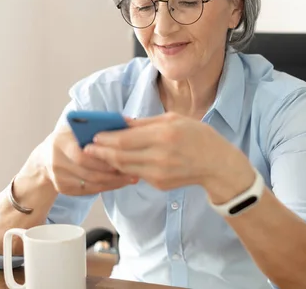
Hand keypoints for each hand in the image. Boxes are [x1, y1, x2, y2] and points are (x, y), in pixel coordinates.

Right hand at [35, 123, 137, 195]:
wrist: (44, 158)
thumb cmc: (68, 139)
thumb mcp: (76, 128)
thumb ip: (96, 126)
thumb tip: (127, 121)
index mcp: (61, 142)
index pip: (82, 154)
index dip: (103, 159)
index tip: (122, 158)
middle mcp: (57, 161)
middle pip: (88, 172)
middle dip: (112, 173)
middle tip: (132, 171)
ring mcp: (59, 177)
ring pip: (91, 183)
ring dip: (113, 182)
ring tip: (130, 178)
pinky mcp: (63, 188)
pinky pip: (89, 190)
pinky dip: (106, 187)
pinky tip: (119, 183)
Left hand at [84, 112, 254, 197]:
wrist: (217, 165)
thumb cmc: (197, 136)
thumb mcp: (174, 120)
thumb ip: (145, 122)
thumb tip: (121, 121)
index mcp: (164, 136)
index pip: (125, 139)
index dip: (106, 138)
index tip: (93, 135)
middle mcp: (160, 156)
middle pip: (120, 156)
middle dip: (101, 152)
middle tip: (88, 148)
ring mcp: (159, 173)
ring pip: (125, 168)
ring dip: (109, 161)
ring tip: (98, 154)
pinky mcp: (160, 184)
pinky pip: (136, 174)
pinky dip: (125, 168)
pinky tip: (117, 161)